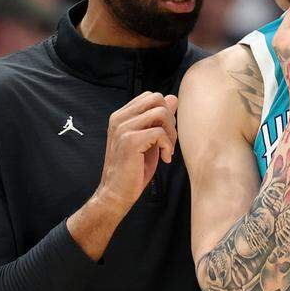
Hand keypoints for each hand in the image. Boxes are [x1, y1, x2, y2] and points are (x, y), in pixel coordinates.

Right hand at [95, 91, 177, 215]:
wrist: (116, 193)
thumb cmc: (133, 170)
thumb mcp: (149, 140)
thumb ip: (159, 120)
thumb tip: (173, 98)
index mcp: (121, 116)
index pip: (151, 96)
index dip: (165, 113)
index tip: (165, 135)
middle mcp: (119, 118)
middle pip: (157, 98)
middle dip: (170, 119)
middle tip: (169, 142)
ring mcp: (123, 128)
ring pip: (161, 113)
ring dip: (171, 133)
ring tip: (167, 150)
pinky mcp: (130, 141)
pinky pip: (160, 133)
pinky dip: (168, 146)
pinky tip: (164, 159)